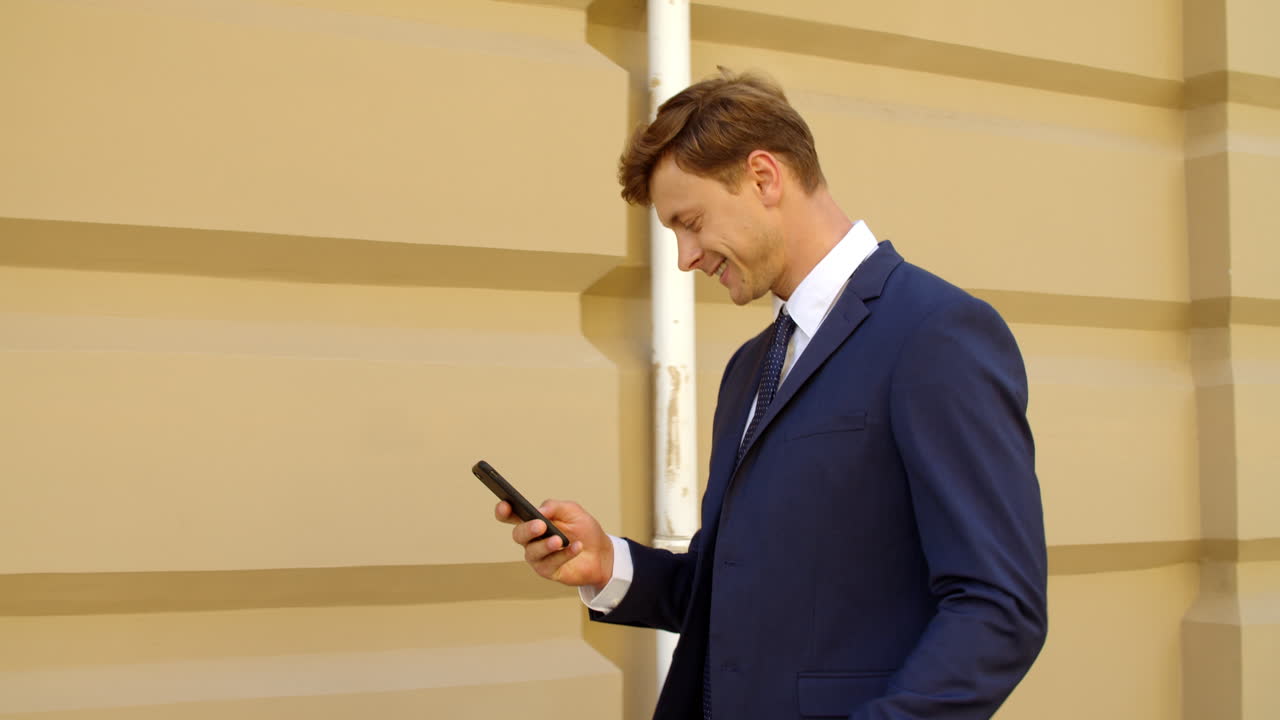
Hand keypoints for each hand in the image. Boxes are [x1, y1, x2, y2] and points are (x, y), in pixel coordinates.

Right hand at [494, 499, 613, 590]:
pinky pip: (550, 564)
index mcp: (533, 521)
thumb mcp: (572, 511)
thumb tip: (539, 511)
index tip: (505, 506)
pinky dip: (564, 555)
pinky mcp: (548, 571)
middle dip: (528, 529)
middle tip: (541, 525)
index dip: (503, 511)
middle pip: (518, 535)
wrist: (601, 553)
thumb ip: (554, 507)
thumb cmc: (583, 530)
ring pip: (532, 552)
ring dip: (546, 545)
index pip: (511, 516)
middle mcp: (531, 539)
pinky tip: (575, 547)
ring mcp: (538, 556)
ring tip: (559, 540)